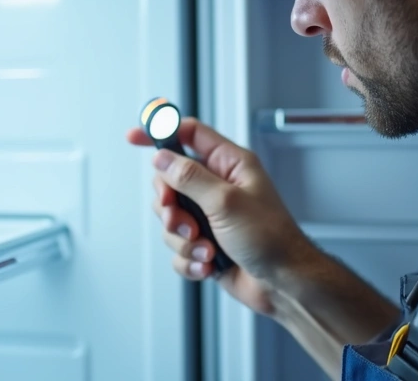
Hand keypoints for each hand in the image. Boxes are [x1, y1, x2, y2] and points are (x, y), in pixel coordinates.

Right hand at [126, 116, 314, 316]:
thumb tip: (162, 158)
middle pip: (170, 182)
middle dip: (170, 207)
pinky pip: (179, 249)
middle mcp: (218, 187)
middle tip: (184, 221)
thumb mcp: (226, 201)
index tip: (134, 137)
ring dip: (183, 240)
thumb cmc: (271, 239)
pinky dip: (190, 260)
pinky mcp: (205, 244)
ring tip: (206, 249)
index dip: (161, 132)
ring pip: (170, 219)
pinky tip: (209, 265)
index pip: (189, 135)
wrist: (283, 284)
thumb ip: (190, 177)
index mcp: (230, 165)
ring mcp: (210, 217)